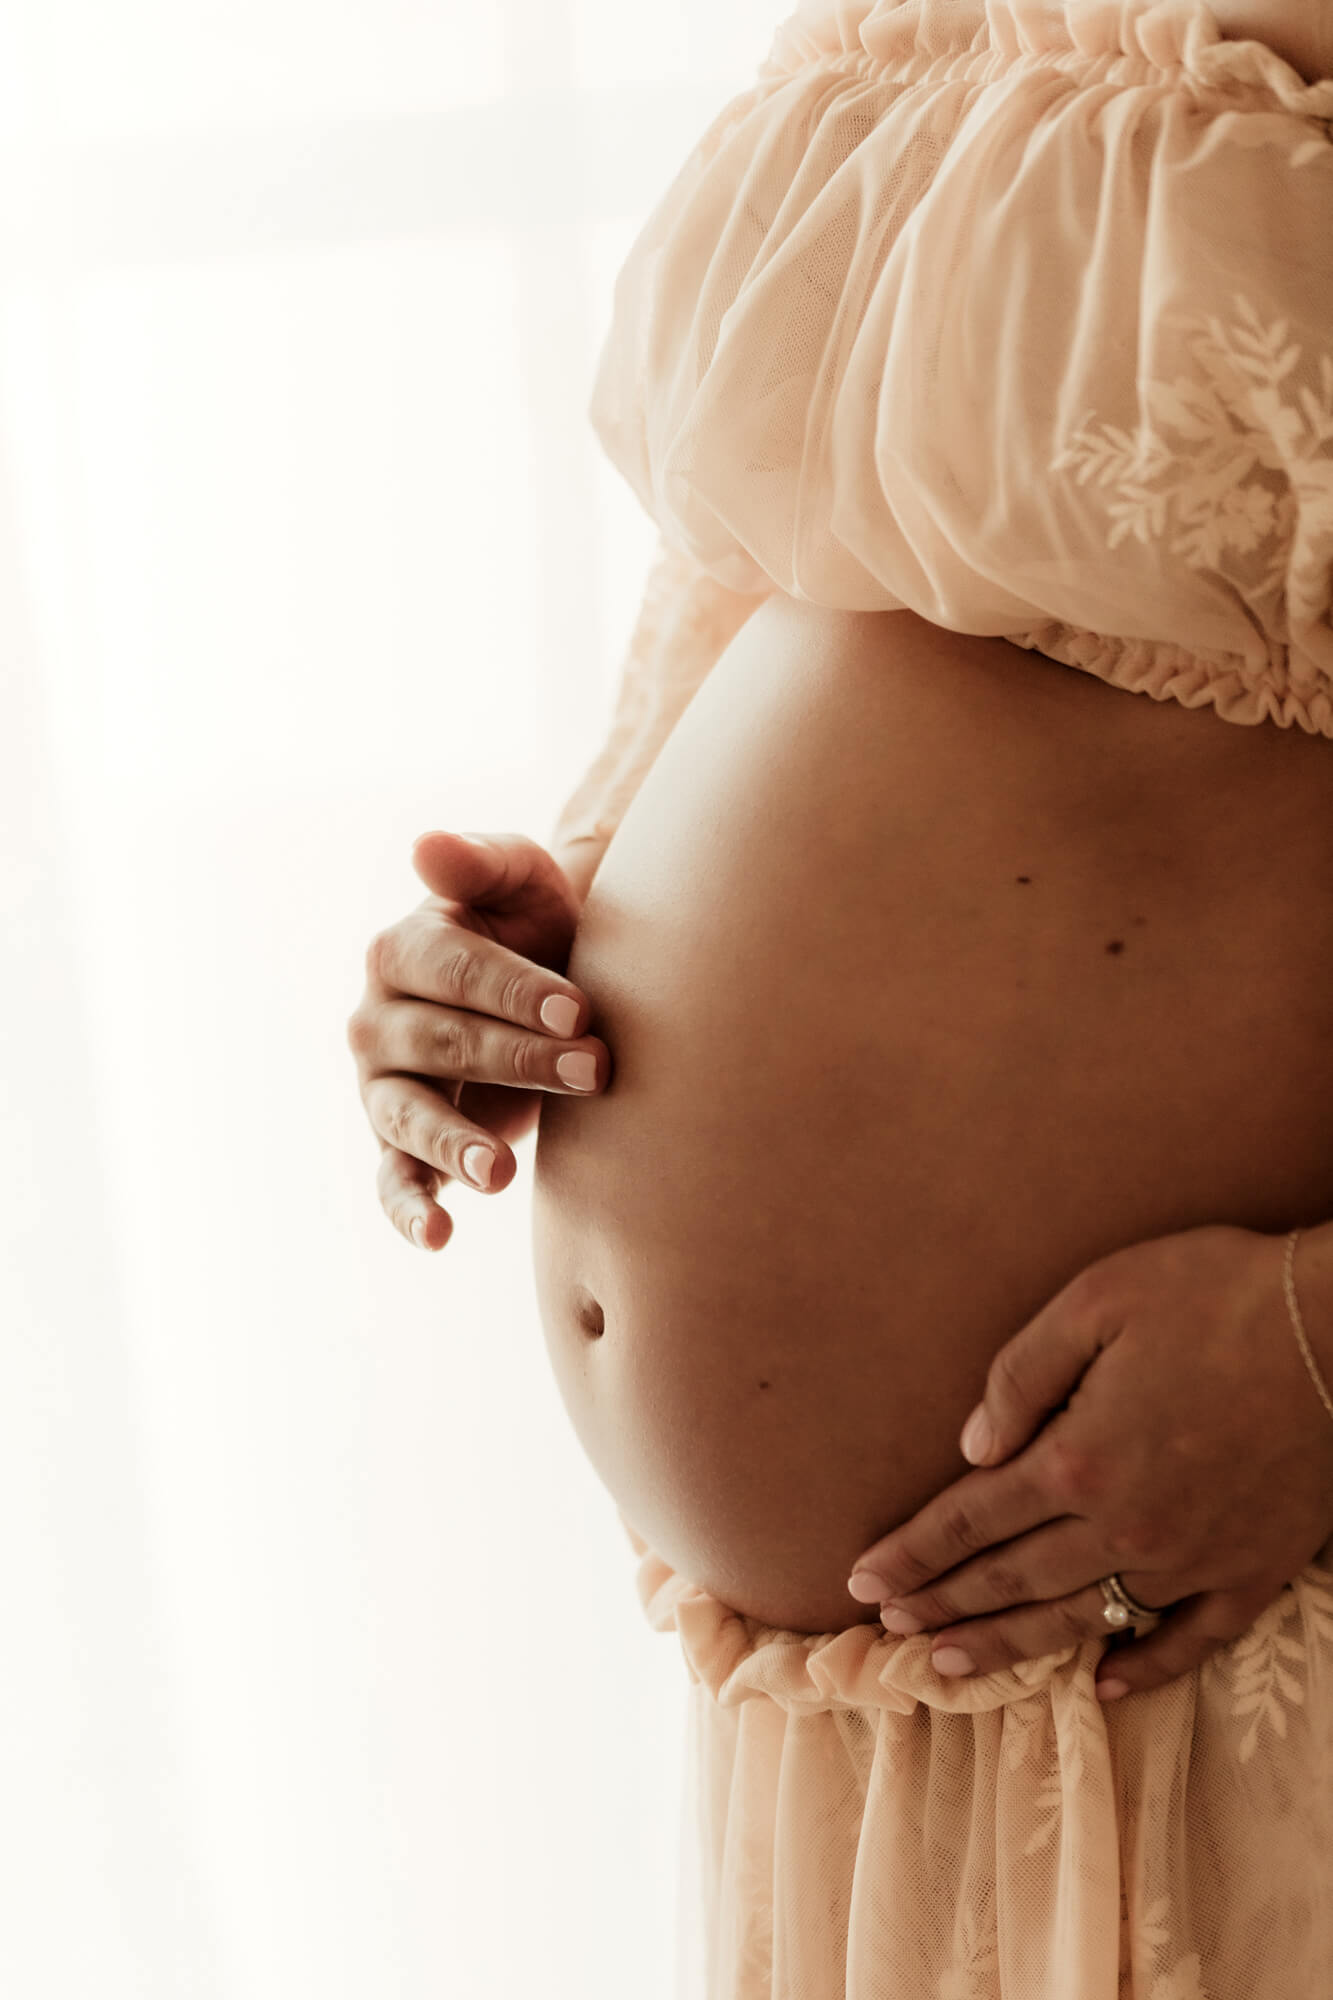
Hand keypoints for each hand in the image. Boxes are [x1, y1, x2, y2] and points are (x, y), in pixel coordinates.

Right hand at [346, 830, 610, 1250]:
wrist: (554, 988)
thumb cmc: (537, 926)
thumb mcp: (521, 881)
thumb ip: (480, 864)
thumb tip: (425, 845)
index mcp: (401, 949)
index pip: (452, 969)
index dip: (513, 990)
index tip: (576, 1010)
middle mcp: (377, 1019)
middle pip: (444, 1041)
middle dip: (520, 1058)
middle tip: (596, 1068)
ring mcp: (383, 1088)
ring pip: (411, 1116)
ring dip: (456, 1143)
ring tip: (502, 1172)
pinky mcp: (400, 1145)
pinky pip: (394, 1181)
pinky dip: (409, 1211)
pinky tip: (438, 1237)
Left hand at [846, 1224, 1332, 1700]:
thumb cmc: (1215, 1294)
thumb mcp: (1097, 1300)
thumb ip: (1022, 1375)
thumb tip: (971, 1447)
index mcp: (1078, 1458)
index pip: (969, 1520)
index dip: (912, 1553)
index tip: (862, 1580)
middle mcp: (1127, 1524)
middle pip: (1011, 1581)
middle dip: (941, 1606)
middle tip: (887, 1629)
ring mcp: (1193, 1557)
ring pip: (1083, 1620)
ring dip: (1011, 1648)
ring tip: (952, 1668)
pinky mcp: (1254, 1569)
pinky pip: (1190, 1639)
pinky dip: (1146, 1669)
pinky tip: (1107, 1684)